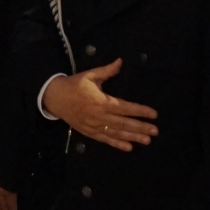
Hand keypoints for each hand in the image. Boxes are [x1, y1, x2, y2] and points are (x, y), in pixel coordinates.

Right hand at [39, 60, 158, 150]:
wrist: (54, 97)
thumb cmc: (74, 85)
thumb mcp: (90, 75)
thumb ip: (107, 71)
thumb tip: (120, 62)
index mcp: (101, 101)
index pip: (125, 107)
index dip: (140, 111)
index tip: (153, 114)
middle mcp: (99, 116)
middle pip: (123, 123)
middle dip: (140, 127)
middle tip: (155, 131)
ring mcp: (94, 126)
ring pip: (116, 133)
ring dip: (133, 137)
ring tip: (147, 140)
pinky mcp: (88, 132)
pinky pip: (105, 139)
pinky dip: (117, 144)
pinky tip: (128, 147)